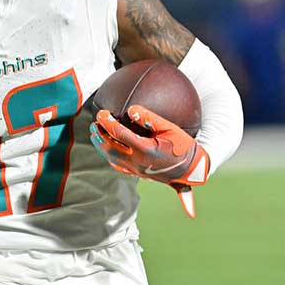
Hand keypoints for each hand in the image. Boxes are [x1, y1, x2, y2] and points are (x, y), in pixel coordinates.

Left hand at [90, 105, 209, 217]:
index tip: (101, 113)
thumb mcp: (171, 128)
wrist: (192, 170)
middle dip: (99, 135)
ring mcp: (136, 171)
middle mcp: (138, 162)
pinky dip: (110, 157)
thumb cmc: (183, 146)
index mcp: (145, 150)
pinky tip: (107, 149)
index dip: (107, 123)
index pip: (119, 134)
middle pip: (110, 149)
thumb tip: (131, 109)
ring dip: (101, 147)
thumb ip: (150, 118)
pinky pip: (119, 166)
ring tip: (94, 134)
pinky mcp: (138, 174)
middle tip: (93, 123)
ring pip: (112, 159)